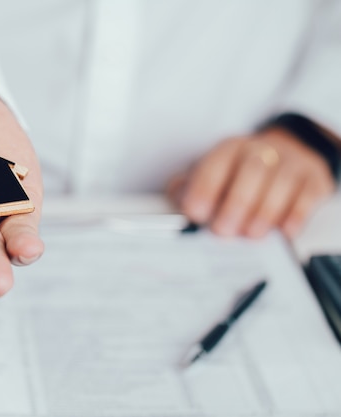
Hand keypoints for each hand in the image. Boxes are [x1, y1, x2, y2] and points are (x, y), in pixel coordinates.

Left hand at [167, 128, 335, 237]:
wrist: (286, 154)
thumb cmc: (239, 173)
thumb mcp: (211, 173)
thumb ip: (189, 187)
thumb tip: (176, 201)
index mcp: (230, 149)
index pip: (216, 163)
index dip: (204, 187)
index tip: (195, 212)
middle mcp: (260, 150)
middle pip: (251, 170)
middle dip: (235, 203)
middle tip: (223, 230)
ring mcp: (290, 163)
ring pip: (280, 182)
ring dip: (264, 212)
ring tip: (251, 234)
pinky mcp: (312, 179)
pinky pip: (307, 195)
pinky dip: (294, 216)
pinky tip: (282, 232)